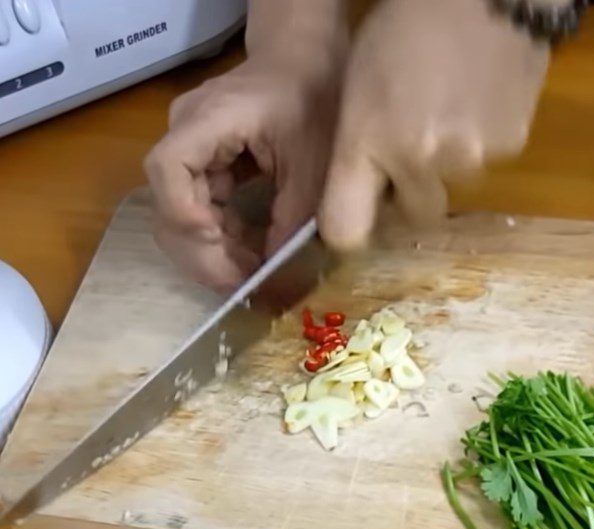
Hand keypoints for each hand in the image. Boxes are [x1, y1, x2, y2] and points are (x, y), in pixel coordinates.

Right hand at [144, 56, 341, 291]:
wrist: (303, 66)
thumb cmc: (312, 101)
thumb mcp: (313, 164)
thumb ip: (292, 219)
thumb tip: (273, 274)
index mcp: (208, 120)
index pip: (168, 169)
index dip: (186, 216)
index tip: (222, 247)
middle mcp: (185, 136)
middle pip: (168, 207)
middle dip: (204, 255)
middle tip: (245, 286)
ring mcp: (190, 155)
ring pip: (180, 220)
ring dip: (212, 256)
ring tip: (251, 278)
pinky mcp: (202, 171)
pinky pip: (199, 216)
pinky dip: (221, 243)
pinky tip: (251, 259)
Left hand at [319, 0, 550, 249]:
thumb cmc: (403, 31)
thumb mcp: (357, 89)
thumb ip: (354, 156)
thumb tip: (358, 210)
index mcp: (367, 141)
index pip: (345, 231)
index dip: (349, 227)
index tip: (357, 211)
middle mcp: (418, 161)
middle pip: (413, 215)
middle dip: (410, 189)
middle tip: (413, 140)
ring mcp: (469, 158)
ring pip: (453, 190)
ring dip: (448, 166)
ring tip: (449, 110)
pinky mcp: (510, 149)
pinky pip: (487, 167)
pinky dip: (481, 145)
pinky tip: (479, 102)